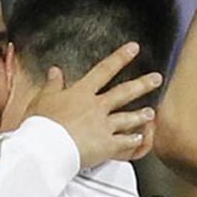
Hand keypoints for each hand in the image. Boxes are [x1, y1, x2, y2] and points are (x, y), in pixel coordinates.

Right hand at [23, 43, 162, 170]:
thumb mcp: (42, 99)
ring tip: (151, 113)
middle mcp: (97, 107)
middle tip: (156, 79)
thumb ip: (52, 85)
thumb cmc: (40, 124)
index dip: (120, 57)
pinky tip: (141, 138)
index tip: (133, 49)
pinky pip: (125, 142)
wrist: (45, 148)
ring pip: (128, 118)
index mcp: (81, 93)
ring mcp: (104, 126)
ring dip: (141, 115)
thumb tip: (55, 71)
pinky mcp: (106, 146)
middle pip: (124, 92)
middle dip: (142, 84)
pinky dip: (134, 140)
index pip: (104, 70)